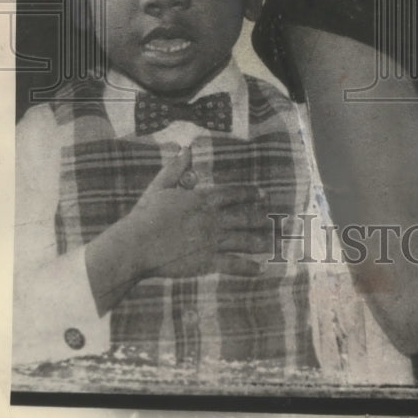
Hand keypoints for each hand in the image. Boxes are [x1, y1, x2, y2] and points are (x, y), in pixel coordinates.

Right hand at [126, 147, 274, 277]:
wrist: (136, 245)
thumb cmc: (145, 215)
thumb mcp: (160, 186)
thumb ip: (176, 168)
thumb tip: (186, 148)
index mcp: (204, 199)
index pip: (234, 193)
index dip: (250, 193)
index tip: (263, 195)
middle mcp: (213, 218)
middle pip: (246, 217)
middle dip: (265, 219)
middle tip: (282, 222)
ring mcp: (212, 241)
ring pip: (245, 240)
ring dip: (263, 241)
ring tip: (278, 243)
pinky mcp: (207, 262)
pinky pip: (233, 264)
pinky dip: (248, 267)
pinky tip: (260, 269)